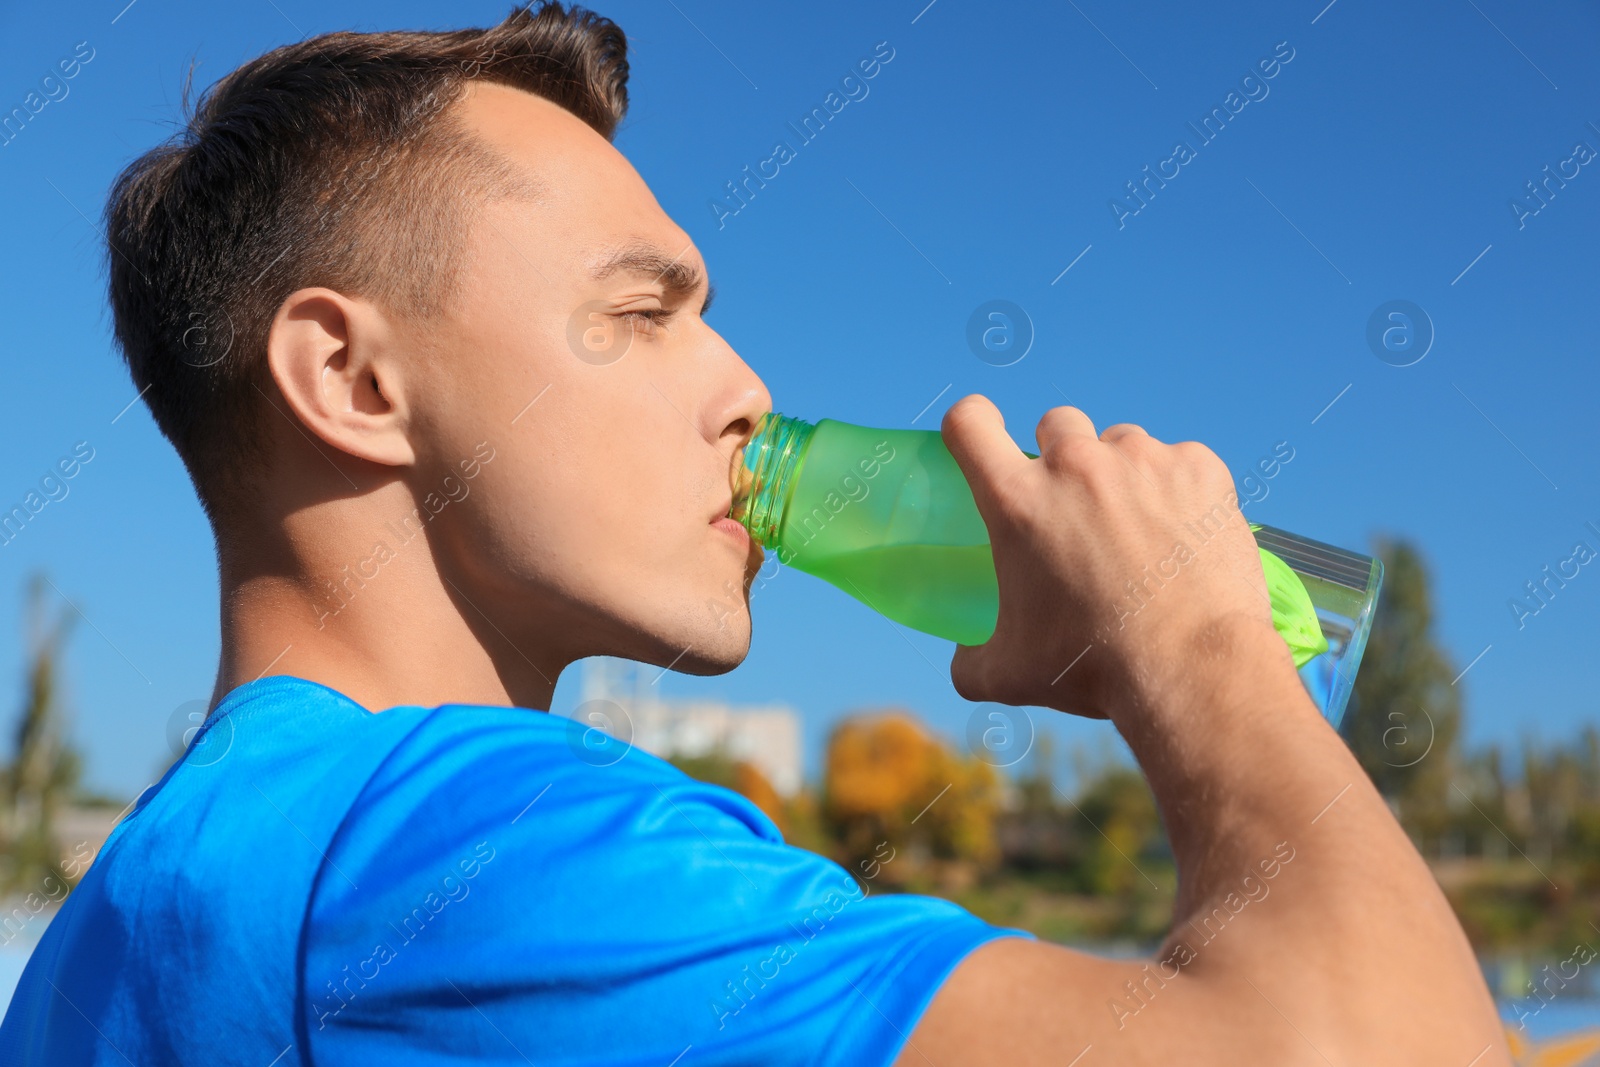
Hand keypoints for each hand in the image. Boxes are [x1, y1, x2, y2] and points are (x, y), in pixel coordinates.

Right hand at [940, 395, 1285, 719]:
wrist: (1193, 669)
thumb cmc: (1095, 669)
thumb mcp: (1010, 672)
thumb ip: (972, 658)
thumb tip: (964, 659)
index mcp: (1018, 501)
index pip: (970, 422)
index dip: (973, 424)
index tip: (985, 444)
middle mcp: (1075, 465)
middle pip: (1055, 425)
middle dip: (1060, 459)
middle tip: (1078, 512)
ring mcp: (1142, 460)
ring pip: (1120, 443)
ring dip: (1121, 474)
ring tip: (1139, 532)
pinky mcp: (1200, 468)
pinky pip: (1179, 461)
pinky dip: (1179, 490)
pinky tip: (1183, 537)